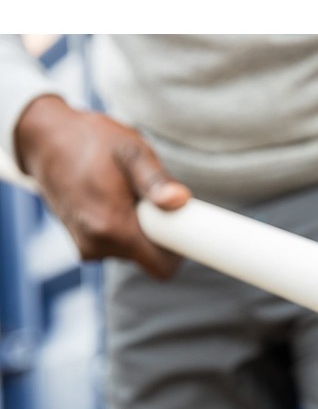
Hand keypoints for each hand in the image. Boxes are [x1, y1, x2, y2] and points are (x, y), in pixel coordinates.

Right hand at [14, 95, 190, 278]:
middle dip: (158, 232)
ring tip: (126, 194)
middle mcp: (97, 245)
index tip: (181, 224)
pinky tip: (114, 201)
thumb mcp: (130, 150)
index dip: (179, 249)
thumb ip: (155, 179)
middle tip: (150, 198)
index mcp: (112, 227)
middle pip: (149, 257)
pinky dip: (124, 228)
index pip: (161, 267)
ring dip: (139, 227)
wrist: (45, 140)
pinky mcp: (83, 244)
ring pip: (134, 250)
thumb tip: (179, 200)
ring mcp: (87, 248)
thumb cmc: (92, 141)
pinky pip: (118, 245)